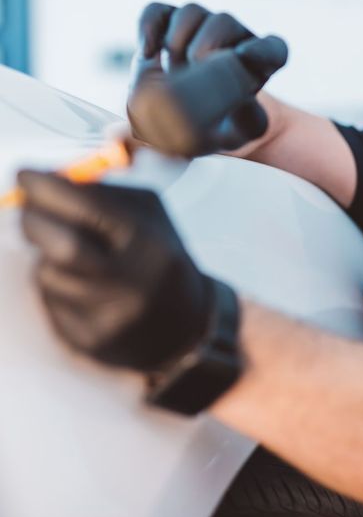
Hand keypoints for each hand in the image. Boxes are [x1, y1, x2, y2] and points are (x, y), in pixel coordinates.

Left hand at [19, 170, 217, 371]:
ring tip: (75, 258)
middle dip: (34, 220)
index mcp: (151, 245)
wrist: (183, 327)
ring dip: (48, 257)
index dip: (48, 187)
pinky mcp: (89, 342)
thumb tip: (44, 181)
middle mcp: (133, 284)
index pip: (91, 209)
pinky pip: (49, 302)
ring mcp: (110, 318)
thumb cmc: (161, 260)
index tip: (25, 175)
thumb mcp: (150, 217)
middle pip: (63, 245)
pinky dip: (55, 286)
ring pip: (48, 274)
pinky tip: (81, 287)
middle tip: (29, 210)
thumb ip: (103, 193)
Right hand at [128, 2, 287, 156]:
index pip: (273, 50)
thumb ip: (247, 119)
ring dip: (176, 44)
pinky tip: (150, 55)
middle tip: (192, 76)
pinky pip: (157, 11)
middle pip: (224, 22)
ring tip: (173, 74)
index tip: (242, 60)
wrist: (178, 127)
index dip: (261, 52)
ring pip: (191, 12)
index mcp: (258, 66)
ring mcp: (200, 28)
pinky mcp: (168, 25)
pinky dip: (149, 29)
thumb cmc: (215, 129)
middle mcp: (232, 40)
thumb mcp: (237, 134)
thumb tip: (241, 91)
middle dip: (203, 50)